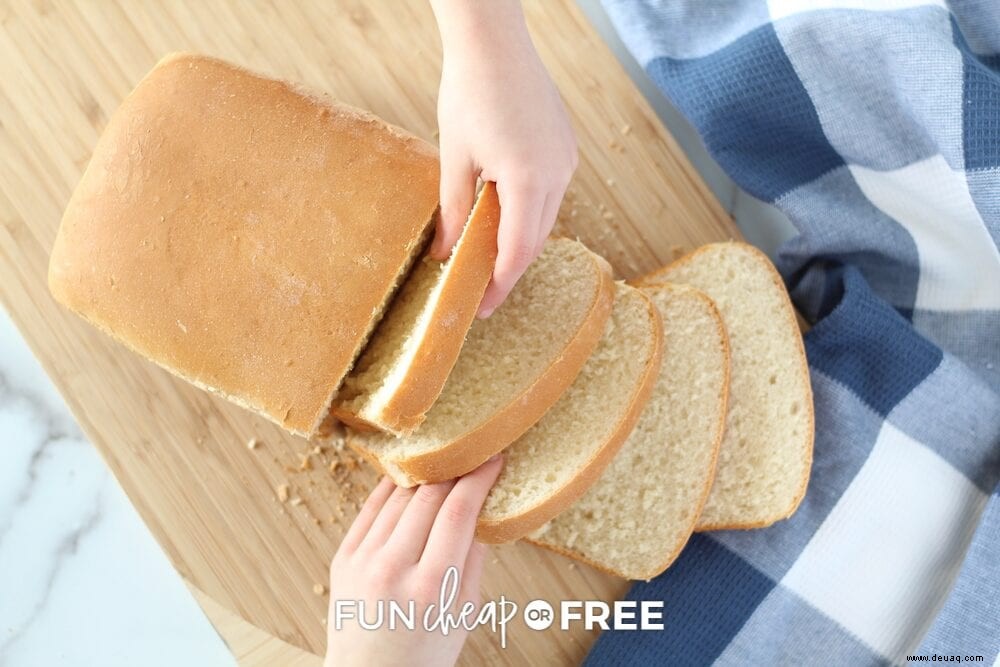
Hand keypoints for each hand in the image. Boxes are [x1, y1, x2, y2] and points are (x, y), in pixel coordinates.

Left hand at [324, 456, 502, 666]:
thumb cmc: (424, 652)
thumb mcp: (464, 613)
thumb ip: (474, 558)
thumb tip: (484, 507)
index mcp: (431, 587)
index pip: (458, 513)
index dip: (479, 479)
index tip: (494, 460)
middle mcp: (392, 569)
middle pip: (428, 497)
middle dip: (455, 469)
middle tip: (473, 453)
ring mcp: (361, 561)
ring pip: (398, 496)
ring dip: (425, 475)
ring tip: (446, 462)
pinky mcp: (342, 557)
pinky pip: (371, 508)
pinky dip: (393, 488)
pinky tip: (411, 478)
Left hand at [430, 0, 577, 316]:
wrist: (495, 44)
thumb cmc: (468, 93)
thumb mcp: (454, 158)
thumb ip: (453, 211)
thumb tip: (444, 253)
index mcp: (528, 180)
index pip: (516, 251)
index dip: (499, 285)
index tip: (481, 308)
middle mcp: (558, 174)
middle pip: (535, 240)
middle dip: (509, 269)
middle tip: (481, 292)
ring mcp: (566, 160)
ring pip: (545, 219)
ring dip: (520, 242)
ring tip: (489, 259)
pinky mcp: (566, 148)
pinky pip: (551, 195)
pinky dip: (529, 214)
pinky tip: (505, 219)